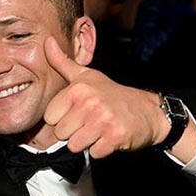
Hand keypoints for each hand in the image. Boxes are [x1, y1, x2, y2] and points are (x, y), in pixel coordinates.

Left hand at [43, 36, 168, 158]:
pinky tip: (108, 137)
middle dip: (73, 132)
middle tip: (89, 122)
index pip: (50, 117)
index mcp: (79, 89)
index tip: (76, 113)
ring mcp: (102, 120)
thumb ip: (62, 62)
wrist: (149, 111)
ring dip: (86, 142)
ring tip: (97, 130)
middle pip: (61, 134)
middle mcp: (90, 103)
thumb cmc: (113, 94)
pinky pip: (93, 153)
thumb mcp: (87, 75)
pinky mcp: (114, 137)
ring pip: (74, 145)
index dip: (62, 119)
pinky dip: (100, 149)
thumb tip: (46, 42)